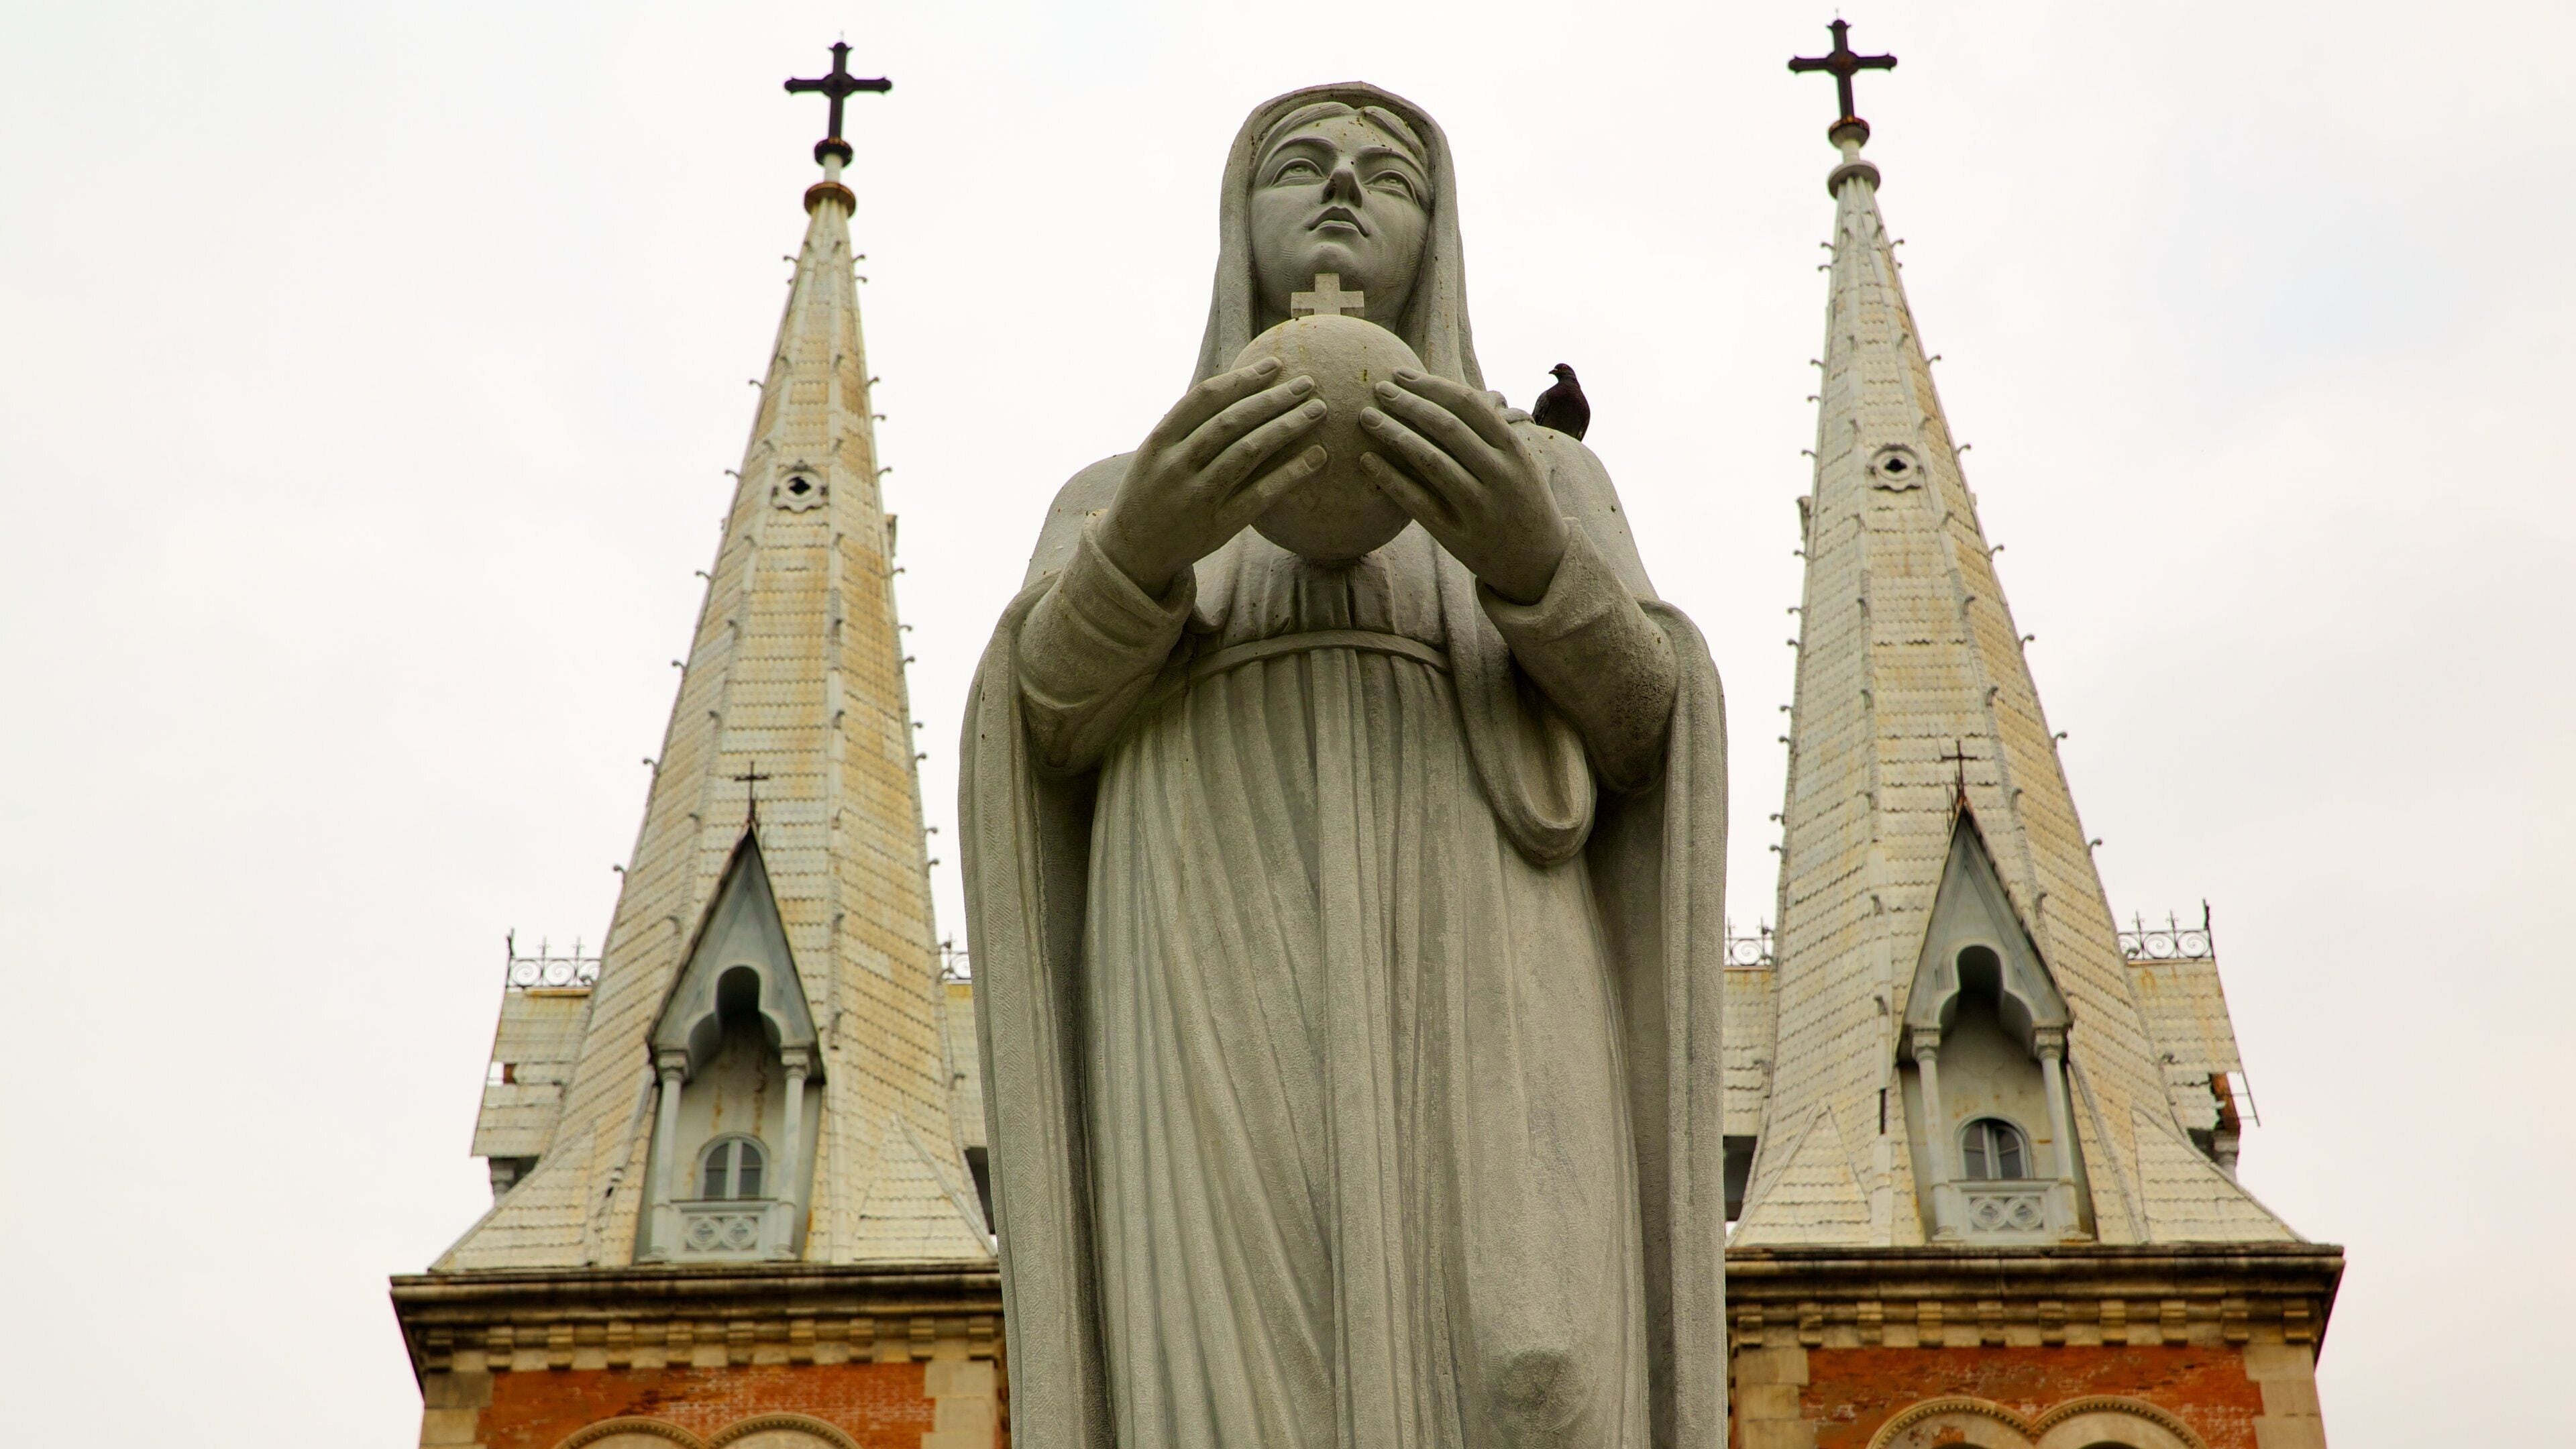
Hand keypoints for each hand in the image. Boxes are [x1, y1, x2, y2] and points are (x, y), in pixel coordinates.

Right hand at [1095, 358, 1329, 594]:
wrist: (1131, 553)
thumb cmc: (1150, 493)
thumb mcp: (1154, 455)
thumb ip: (1187, 426)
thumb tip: (1236, 388)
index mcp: (1158, 442)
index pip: (1205, 398)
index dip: (1243, 378)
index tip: (1274, 364)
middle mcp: (1176, 466)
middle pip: (1233, 421)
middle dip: (1274, 398)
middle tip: (1308, 383)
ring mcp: (1198, 497)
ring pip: (1249, 451)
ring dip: (1288, 426)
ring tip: (1317, 410)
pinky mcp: (1219, 526)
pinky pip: (1262, 494)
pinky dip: (1292, 472)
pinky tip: (1317, 456)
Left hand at [1358, 369, 1567, 603]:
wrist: (1540, 562)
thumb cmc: (1521, 500)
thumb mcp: (1518, 461)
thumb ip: (1487, 432)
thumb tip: (1440, 392)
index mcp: (1514, 449)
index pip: (1468, 404)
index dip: (1431, 386)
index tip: (1401, 375)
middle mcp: (1499, 475)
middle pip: (1446, 427)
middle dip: (1407, 403)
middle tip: (1378, 389)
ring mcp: (1479, 506)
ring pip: (1430, 461)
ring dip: (1393, 434)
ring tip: (1366, 417)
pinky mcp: (1457, 535)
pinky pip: (1417, 502)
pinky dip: (1389, 479)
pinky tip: (1366, 460)